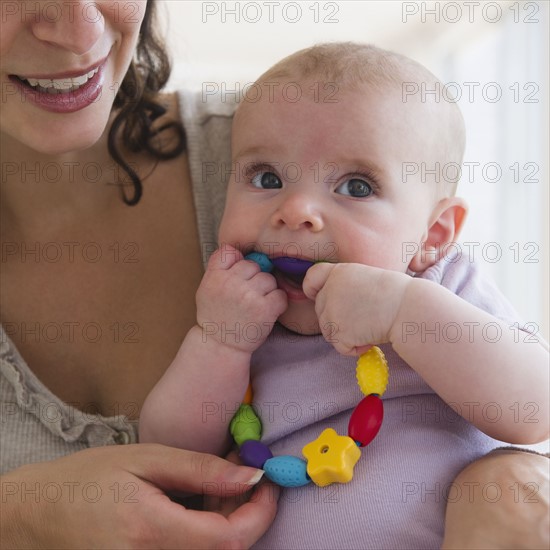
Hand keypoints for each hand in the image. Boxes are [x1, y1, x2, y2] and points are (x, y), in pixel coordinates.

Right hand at [1, 444, 277, 548]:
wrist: (39, 513)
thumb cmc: (87, 478)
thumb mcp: (146, 459)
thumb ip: (200, 469)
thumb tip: (251, 475)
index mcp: (151, 531)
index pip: (230, 539)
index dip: (260, 512)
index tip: (268, 481)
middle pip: (225, 549)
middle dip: (245, 511)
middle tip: (237, 471)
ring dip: (227, 521)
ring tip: (216, 483)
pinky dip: (206, 532)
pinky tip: (199, 504)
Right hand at [196, 244, 286, 352]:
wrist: (220, 345)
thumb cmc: (216, 315)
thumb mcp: (206, 288)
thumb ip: (219, 267)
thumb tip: (240, 252)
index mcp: (214, 276)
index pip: (230, 252)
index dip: (237, 263)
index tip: (236, 277)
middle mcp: (230, 283)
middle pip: (254, 265)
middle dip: (254, 278)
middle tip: (246, 297)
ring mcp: (248, 295)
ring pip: (269, 279)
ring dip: (267, 291)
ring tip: (255, 305)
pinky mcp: (264, 309)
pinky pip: (280, 294)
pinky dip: (277, 303)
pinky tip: (266, 312)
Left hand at [303, 262, 410, 354]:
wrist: (408, 308)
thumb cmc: (397, 294)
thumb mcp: (366, 278)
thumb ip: (345, 287)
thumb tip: (338, 305)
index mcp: (338, 272)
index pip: (312, 277)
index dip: (312, 289)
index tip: (317, 296)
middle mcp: (330, 290)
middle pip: (320, 310)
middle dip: (337, 319)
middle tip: (363, 319)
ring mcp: (331, 311)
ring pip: (328, 331)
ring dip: (346, 335)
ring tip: (369, 328)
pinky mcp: (338, 331)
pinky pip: (340, 346)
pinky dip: (354, 348)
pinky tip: (370, 339)